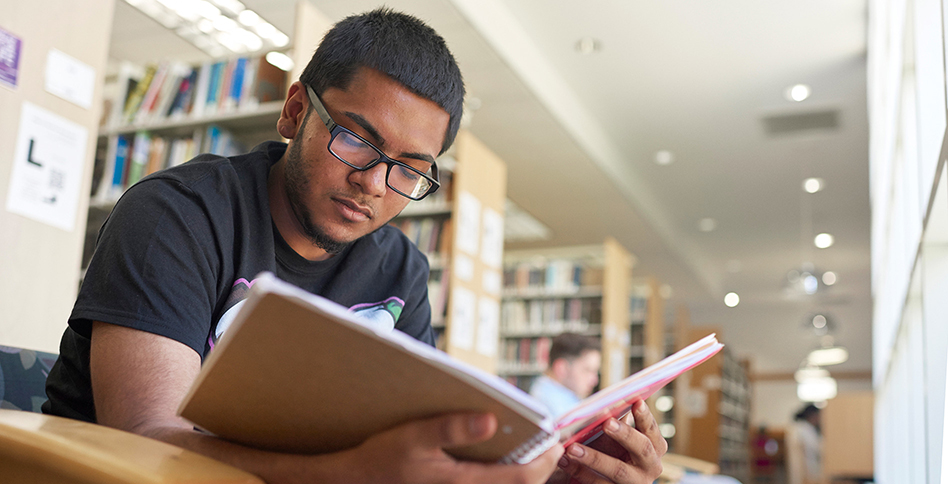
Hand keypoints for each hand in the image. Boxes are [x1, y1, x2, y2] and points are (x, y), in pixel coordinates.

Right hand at [343, 412, 563, 483]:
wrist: (359, 479)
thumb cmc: (385, 456)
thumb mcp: (415, 435)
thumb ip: (452, 428)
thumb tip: (491, 420)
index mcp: (465, 482)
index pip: (523, 478)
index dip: (546, 459)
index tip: (556, 438)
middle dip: (540, 463)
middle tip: (549, 438)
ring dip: (523, 468)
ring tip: (530, 443)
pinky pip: (490, 483)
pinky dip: (504, 471)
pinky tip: (500, 451)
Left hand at [555, 400, 666, 483]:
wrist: (610, 481)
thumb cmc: (614, 451)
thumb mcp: (620, 438)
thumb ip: (618, 422)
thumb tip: (607, 403)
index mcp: (654, 447)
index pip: (651, 429)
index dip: (645, 416)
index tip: (636, 401)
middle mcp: (651, 466)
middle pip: (642, 448)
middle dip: (625, 434)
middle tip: (606, 422)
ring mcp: (635, 483)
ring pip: (618, 471)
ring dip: (594, 458)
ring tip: (572, 448)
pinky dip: (579, 471)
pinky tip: (564, 461)